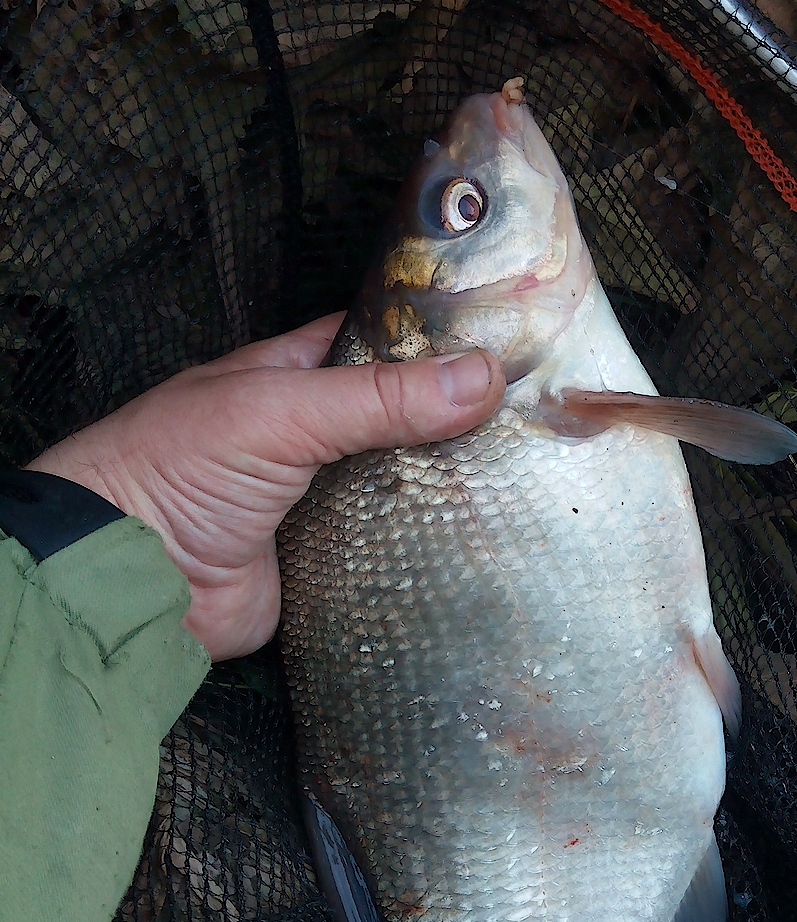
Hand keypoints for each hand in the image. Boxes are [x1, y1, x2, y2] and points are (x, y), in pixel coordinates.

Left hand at [26, 314, 503, 661]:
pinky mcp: (333, 563)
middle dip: (460, 419)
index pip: (380, 343)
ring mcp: (325, 502)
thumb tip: (482, 377)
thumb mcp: (280, 411)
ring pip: (406, 486)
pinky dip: (430, 546)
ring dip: (452, 487)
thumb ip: (380, 398)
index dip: (438, 340)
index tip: (514, 341)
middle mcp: (314, 436)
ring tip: (533, 475)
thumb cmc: (179, 468)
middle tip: (542, 417)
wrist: (131, 581)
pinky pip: (394, 550)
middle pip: (404, 420)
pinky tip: (489, 538)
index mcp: (294, 377)